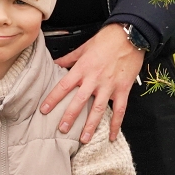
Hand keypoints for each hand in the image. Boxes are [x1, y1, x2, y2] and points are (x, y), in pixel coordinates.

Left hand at [42, 23, 142, 141]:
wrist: (130, 35)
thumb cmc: (106, 40)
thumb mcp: (84, 47)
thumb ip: (69, 58)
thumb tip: (55, 64)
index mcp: (83, 68)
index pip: (64, 86)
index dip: (53, 98)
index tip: (44, 109)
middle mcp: (94, 79)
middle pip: (79, 101)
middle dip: (69, 117)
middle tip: (62, 130)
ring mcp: (109, 85)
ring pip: (98, 109)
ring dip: (91, 125)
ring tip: (84, 139)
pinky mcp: (123, 89)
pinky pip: (119, 110)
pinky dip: (116, 124)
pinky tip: (112, 135)